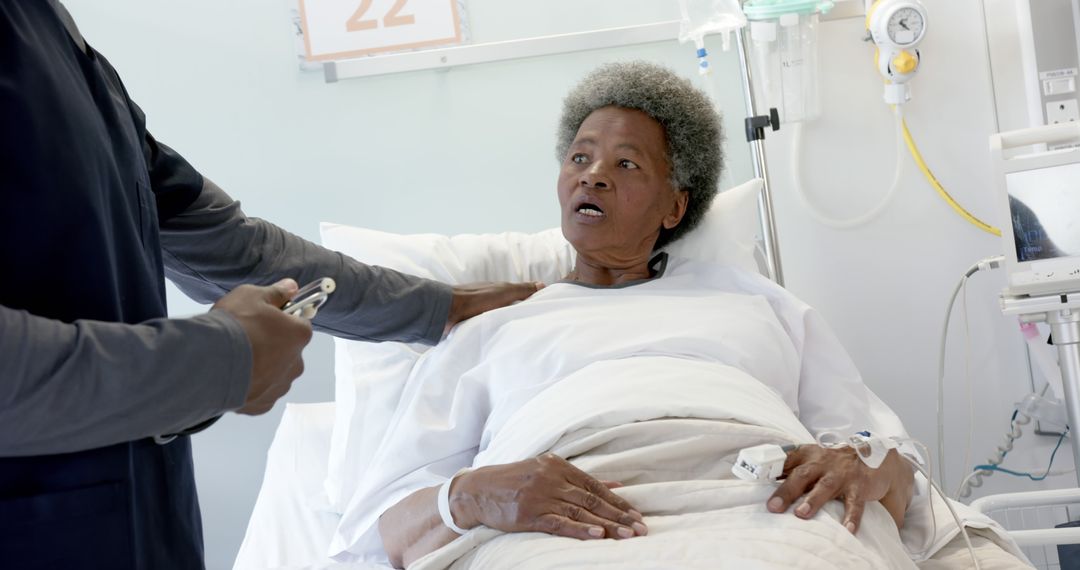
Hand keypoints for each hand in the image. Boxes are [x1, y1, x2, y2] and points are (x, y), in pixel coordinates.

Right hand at [212, 279, 313, 414]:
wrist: (207, 363)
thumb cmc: (233, 326)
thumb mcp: (252, 296)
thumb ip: (276, 292)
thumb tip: (291, 286)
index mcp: (299, 335)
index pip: (300, 324)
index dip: (283, 319)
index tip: (267, 317)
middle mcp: (296, 363)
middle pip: (288, 350)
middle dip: (272, 345)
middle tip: (247, 337)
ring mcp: (280, 386)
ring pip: (275, 373)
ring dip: (262, 366)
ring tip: (236, 358)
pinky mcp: (263, 404)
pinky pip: (260, 391)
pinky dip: (250, 385)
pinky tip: (233, 376)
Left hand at [445, 281, 543, 333]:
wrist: (447, 312)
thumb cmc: (476, 299)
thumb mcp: (503, 292)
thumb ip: (522, 290)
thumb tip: (543, 284)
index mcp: (498, 291)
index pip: (519, 295)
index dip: (530, 302)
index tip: (543, 311)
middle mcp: (490, 301)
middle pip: (509, 308)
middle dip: (520, 316)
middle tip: (535, 327)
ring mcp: (480, 313)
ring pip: (499, 319)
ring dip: (507, 324)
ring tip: (521, 336)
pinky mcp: (472, 325)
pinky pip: (488, 328)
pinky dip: (496, 331)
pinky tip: (502, 339)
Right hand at [450, 453, 646, 539]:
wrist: (477, 490)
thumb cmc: (514, 482)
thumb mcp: (546, 472)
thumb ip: (580, 479)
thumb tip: (616, 484)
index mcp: (557, 465)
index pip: (595, 485)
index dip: (618, 501)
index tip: (637, 515)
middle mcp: (551, 478)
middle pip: (592, 499)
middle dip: (619, 515)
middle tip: (641, 528)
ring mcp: (540, 495)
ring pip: (580, 511)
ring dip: (607, 524)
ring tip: (627, 535)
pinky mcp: (529, 514)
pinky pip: (559, 522)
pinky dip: (580, 529)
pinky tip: (597, 535)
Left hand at [766, 445, 913, 533]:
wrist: (872, 456)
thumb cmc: (831, 462)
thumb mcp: (810, 459)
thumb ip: (789, 468)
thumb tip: (760, 481)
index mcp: (807, 455)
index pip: (784, 461)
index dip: (769, 469)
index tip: (754, 479)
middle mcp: (823, 463)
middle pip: (802, 475)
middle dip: (786, 491)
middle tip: (773, 507)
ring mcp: (842, 475)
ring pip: (825, 486)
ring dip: (813, 500)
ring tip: (802, 514)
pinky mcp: (860, 487)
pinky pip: (855, 503)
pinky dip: (851, 517)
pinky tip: (847, 530)